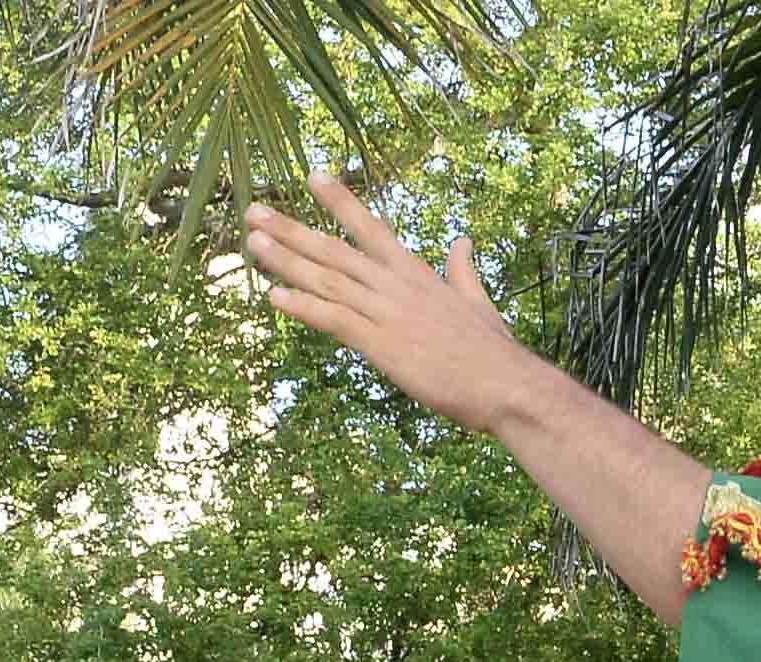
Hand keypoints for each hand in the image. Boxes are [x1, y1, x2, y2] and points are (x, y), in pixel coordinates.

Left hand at [241, 172, 557, 433]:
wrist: (507, 385)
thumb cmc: (494, 350)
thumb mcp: (477, 299)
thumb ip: (463, 269)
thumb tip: (464, 241)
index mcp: (417, 273)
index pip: (372, 228)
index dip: (341, 201)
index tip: (312, 176)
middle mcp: (397, 285)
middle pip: (336, 250)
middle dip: (292, 229)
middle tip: (254, 211)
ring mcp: (388, 313)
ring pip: (328, 280)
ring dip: (287, 261)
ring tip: (253, 243)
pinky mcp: (384, 345)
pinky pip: (335, 320)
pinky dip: (304, 307)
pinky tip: (275, 296)